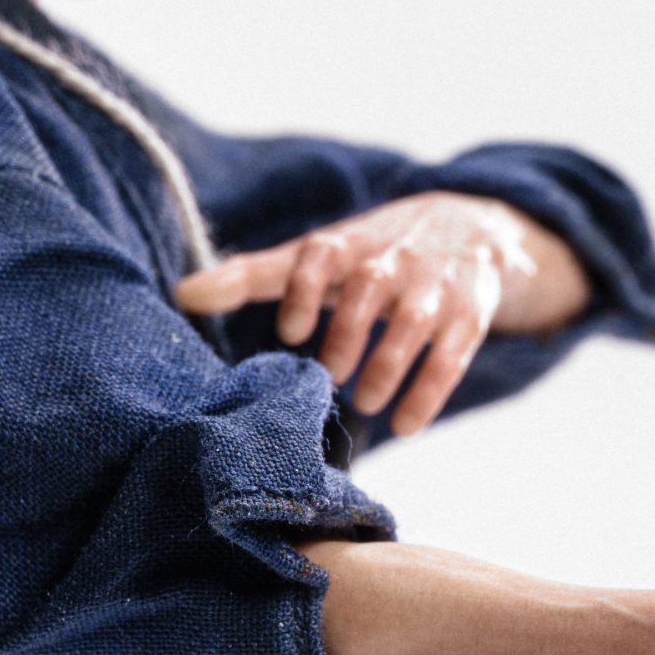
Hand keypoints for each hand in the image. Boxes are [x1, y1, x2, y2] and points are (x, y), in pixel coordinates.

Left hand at [174, 191, 591, 437]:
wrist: (473, 229)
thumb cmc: (372, 253)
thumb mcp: (320, 256)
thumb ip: (254, 275)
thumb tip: (181, 294)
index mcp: (350, 243)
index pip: (322, 253)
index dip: (305, 290)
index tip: (291, 333)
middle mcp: (393, 258)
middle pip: (368, 287)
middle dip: (346, 334)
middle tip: (327, 376)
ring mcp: (435, 287)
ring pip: (412, 323)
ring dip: (386, 366)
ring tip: (364, 403)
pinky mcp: (470, 316)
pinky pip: (453, 356)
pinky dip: (429, 392)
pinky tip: (406, 424)